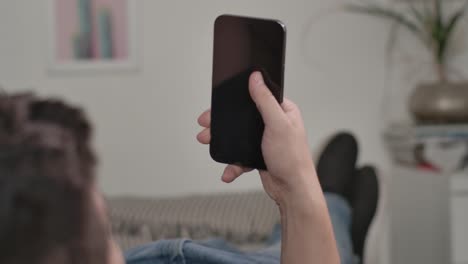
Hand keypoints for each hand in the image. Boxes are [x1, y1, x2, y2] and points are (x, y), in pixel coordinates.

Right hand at [197, 72, 317, 204]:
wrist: (293, 190)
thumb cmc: (293, 159)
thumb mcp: (278, 124)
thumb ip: (265, 100)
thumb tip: (256, 77)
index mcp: (282, 110)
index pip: (257, 96)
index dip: (237, 98)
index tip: (219, 102)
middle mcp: (274, 123)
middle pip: (241, 117)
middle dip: (222, 123)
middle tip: (206, 124)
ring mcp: (265, 140)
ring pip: (237, 137)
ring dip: (222, 142)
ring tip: (208, 142)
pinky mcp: (258, 155)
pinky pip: (240, 156)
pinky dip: (232, 163)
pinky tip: (228, 170)